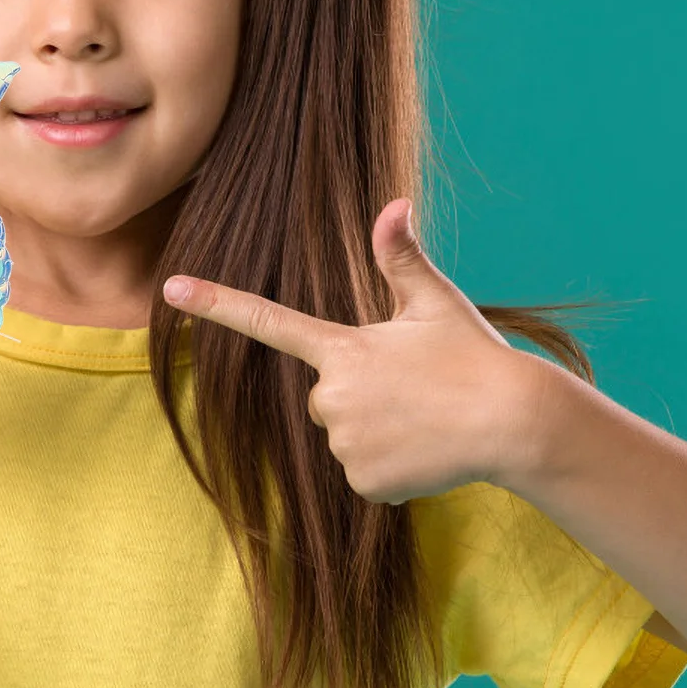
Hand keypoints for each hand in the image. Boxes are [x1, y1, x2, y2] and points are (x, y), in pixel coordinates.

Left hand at [162, 199, 544, 504]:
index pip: (267, 321)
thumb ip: (403, 258)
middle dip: (360, 392)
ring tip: (425, 419)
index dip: (215, 303)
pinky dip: (391, 466)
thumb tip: (395, 204)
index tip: (171, 289)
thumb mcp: (436, 303)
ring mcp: (346, 443)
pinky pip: (364, 473)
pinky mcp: (364, 483)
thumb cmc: (476, 356)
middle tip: (412, 388)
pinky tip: (425, 452)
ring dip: (378, 429)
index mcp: (343, 348)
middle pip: (325, 395)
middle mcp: (333, 396)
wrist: (515, 424)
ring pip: (345, 435)